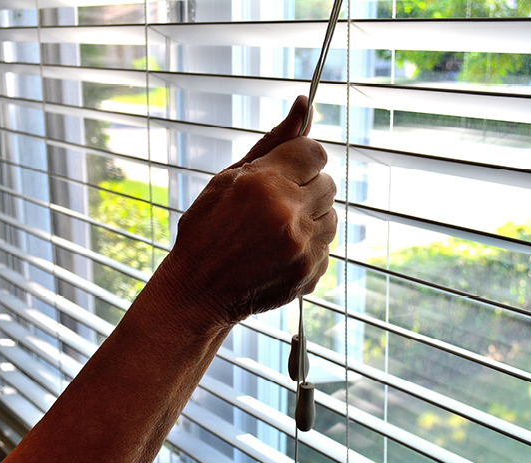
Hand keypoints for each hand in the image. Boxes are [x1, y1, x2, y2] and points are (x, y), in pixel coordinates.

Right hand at [157, 96, 336, 327]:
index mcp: (265, 183)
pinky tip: (279, 251)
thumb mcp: (230, 177)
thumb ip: (273, 141)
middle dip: (306, 187)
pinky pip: (326, 247)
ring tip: (276, 229)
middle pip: (328, 182)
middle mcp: (289, 214)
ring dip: (310, 217)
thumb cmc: (208, 229)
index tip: (286, 170)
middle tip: (275, 203)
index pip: (315, 151)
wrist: (199, 291)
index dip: (301, 158)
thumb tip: (304, 104)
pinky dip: (308, 246)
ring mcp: (303, 247)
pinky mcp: (310, 273)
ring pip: (331, 216)